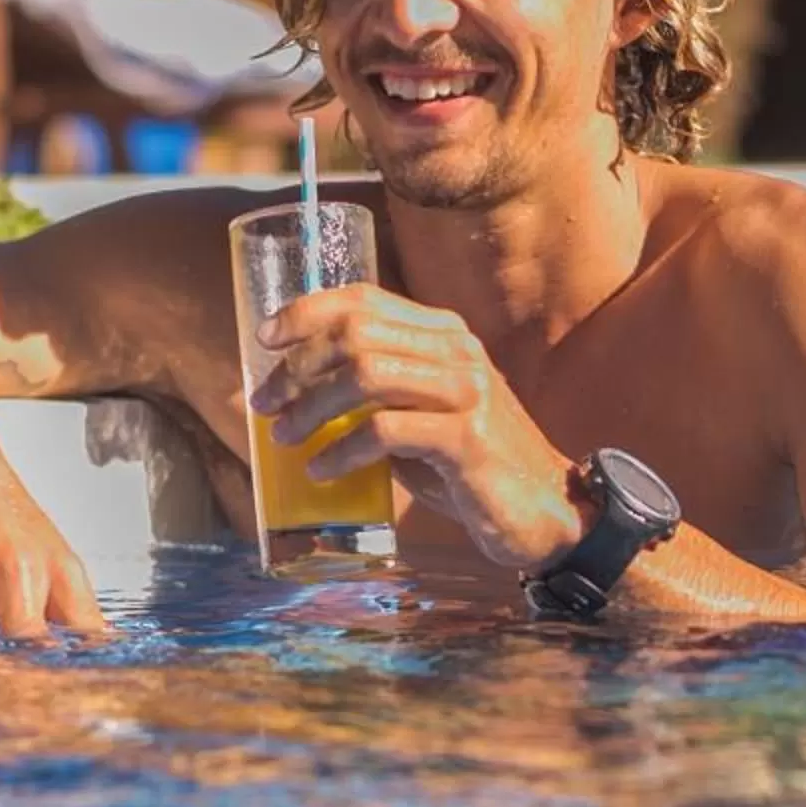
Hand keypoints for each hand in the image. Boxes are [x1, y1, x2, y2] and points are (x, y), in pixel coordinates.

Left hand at [251, 287, 583, 570]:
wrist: (541, 507)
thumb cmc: (468, 464)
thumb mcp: (421, 412)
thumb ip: (377, 391)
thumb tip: (297, 392)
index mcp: (444, 333)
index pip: (366, 299)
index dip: (307, 312)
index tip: (264, 338)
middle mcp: (457, 350)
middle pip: (356, 336)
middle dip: (298, 369)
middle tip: (265, 405)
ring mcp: (466, 391)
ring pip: (366, 375)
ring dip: (312, 408)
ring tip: (285, 438)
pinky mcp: (466, 439)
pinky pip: (386, 431)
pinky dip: (342, 450)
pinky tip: (322, 469)